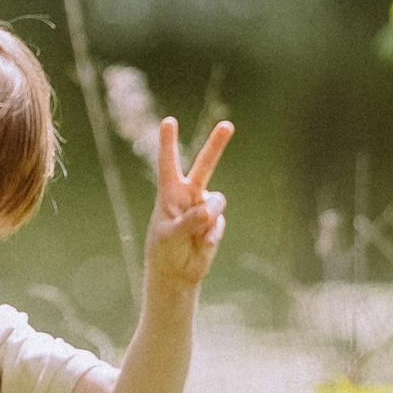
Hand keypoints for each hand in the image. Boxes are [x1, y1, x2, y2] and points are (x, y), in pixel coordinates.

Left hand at [146, 116, 229, 290]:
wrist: (178, 271)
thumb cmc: (165, 249)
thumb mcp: (170, 235)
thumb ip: (188, 221)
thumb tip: (208, 211)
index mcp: (168, 192)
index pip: (168, 163)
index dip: (168, 142)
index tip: (169, 121)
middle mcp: (188, 194)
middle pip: (205, 165)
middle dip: (216, 145)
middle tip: (228, 125)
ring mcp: (203, 206)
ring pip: (217, 200)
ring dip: (209, 216)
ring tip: (197, 235)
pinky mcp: (215, 221)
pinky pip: (219, 222)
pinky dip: (212, 235)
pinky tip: (202, 245)